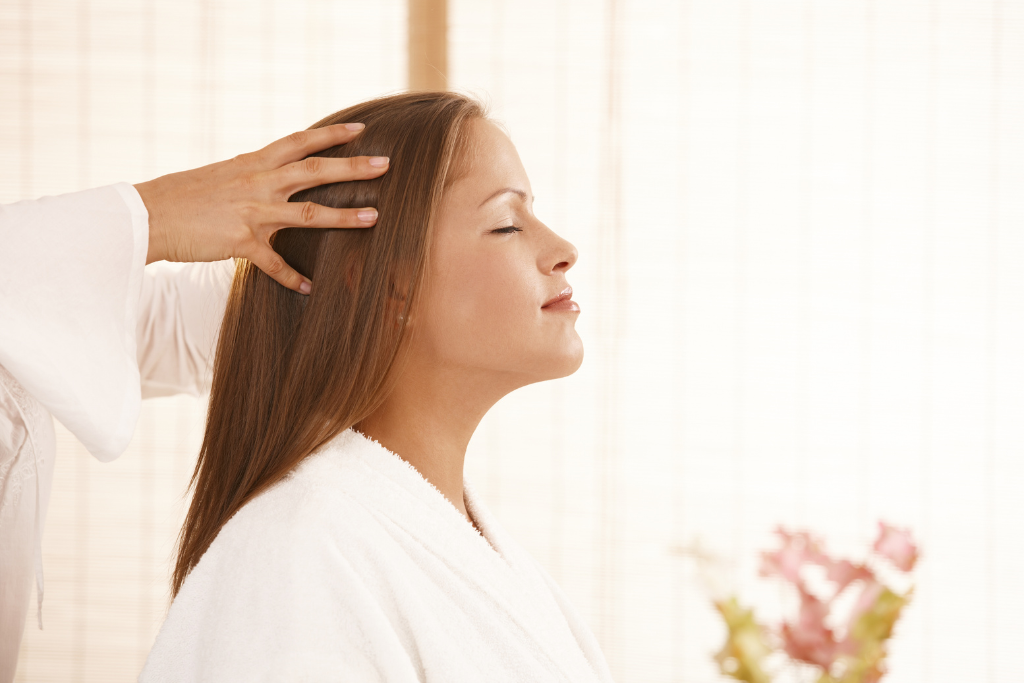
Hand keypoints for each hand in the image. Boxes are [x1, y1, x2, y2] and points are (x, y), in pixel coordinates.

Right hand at [135, 123, 388, 293]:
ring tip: (374, 218)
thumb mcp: (223, 174)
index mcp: (253, 163)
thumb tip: (274, 174)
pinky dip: (292, 277)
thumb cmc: (183, 195)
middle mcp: (257, 182)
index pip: (299, 142)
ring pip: (307, 214)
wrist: (147, 214)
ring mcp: (251, 212)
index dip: (331, 135)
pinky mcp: (240, 242)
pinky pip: (274, 263)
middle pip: (314, 171)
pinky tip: (309, 288)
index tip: (361, 130)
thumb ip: (253, 175)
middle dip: (352, 168)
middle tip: (385, 164)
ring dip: (343, 218)